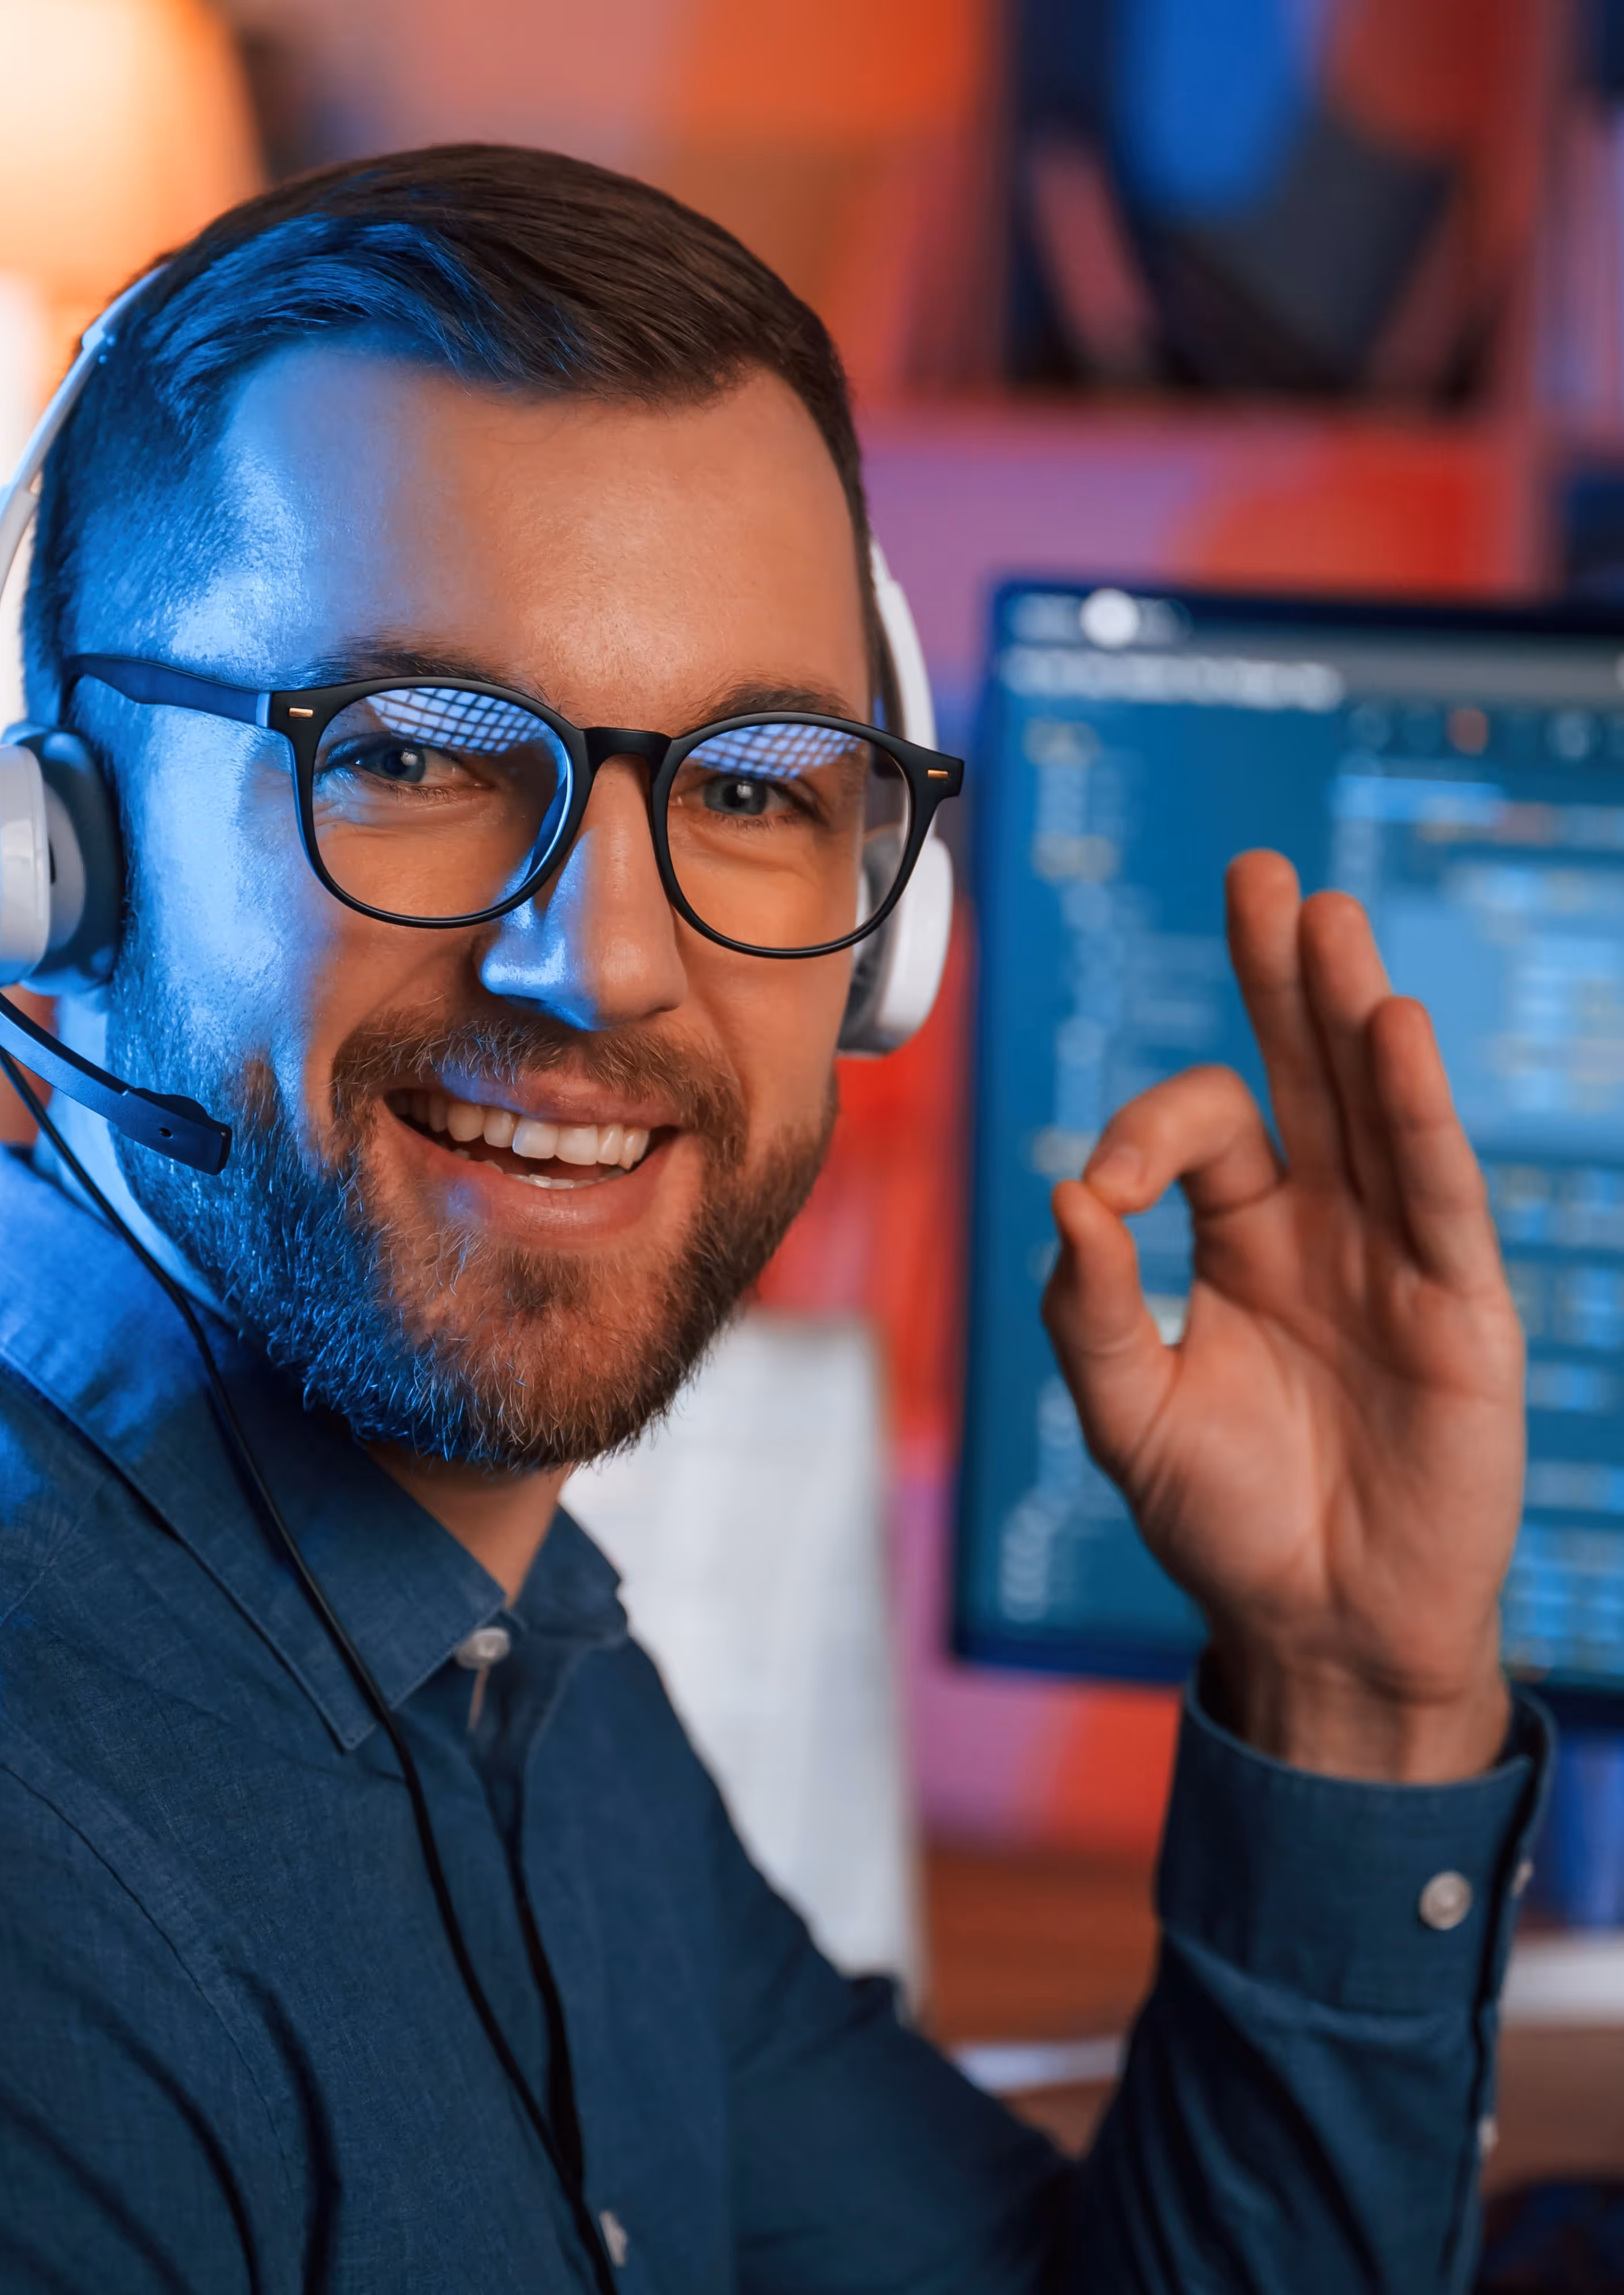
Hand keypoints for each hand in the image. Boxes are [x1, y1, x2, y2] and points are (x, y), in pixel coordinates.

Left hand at [1042, 852, 1521, 1781]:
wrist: (1317, 1627)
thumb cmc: (1222, 1519)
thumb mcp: (1125, 1414)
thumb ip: (1086, 1308)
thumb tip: (1065, 1193)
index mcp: (1237, 1235)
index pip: (1201, 1130)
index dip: (1148, 1132)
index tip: (1107, 1191)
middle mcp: (1319, 1223)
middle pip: (1302, 1072)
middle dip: (1281, 975)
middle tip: (1261, 872)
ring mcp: (1394, 1256)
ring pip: (1374, 1109)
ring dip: (1350, 1011)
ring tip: (1324, 918)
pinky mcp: (1455, 1307)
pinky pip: (1435, 1192)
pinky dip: (1418, 1112)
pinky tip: (1392, 1029)